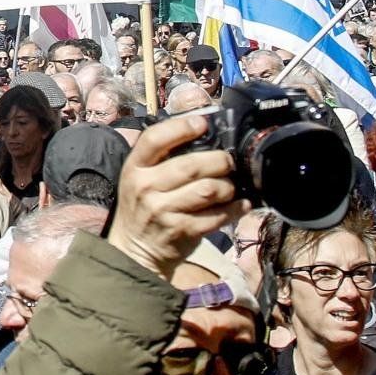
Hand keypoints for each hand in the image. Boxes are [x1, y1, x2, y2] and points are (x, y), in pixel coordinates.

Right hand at [109, 114, 234, 280]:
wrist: (135, 250)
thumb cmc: (143, 205)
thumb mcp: (140, 177)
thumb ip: (163, 156)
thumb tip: (202, 131)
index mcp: (134, 167)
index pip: (154, 139)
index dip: (181, 127)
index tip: (202, 124)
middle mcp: (146, 187)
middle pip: (190, 166)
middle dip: (218, 160)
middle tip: (228, 161)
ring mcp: (163, 211)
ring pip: (208, 190)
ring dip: (227, 186)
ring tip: (230, 186)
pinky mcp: (181, 231)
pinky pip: (217, 216)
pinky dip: (235, 209)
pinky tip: (240, 204)